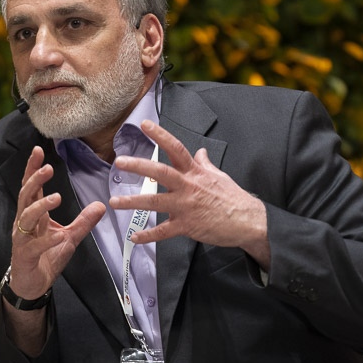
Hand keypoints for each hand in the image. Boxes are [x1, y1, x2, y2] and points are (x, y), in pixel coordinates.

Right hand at [9, 145, 105, 299]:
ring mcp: (23, 239)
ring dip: (41, 206)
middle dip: (35, 181)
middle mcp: (25, 223)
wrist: (32, 284)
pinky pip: (34, 246)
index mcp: (34, 215)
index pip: (32, 187)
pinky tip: (58, 237)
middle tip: (48, 168)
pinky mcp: (25, 255)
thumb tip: (101, 205)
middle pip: (26, 196)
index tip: (38, 150)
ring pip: (26, 217)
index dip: (33, 169)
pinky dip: (47, 241)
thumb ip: (83, 221)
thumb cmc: (45, 257)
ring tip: (56, 197)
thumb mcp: (69, 237)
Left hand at [110, 121, 270, 269]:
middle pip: (159, 172)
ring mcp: (186, 206)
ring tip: (115, 201)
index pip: (176, 148)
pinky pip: (163, 232)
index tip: (145, 125)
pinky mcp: (187, 226)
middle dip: (138, 166)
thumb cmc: (234, 198)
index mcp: (195, 172)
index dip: (160, 135)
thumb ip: (205, 164)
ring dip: (132, 202)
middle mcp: (188, 186)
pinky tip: (135, 237)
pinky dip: (148, 236)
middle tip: (120, 162)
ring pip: (155, 202)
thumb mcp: (219, 176)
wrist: (247, 221)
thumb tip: (200, 152)